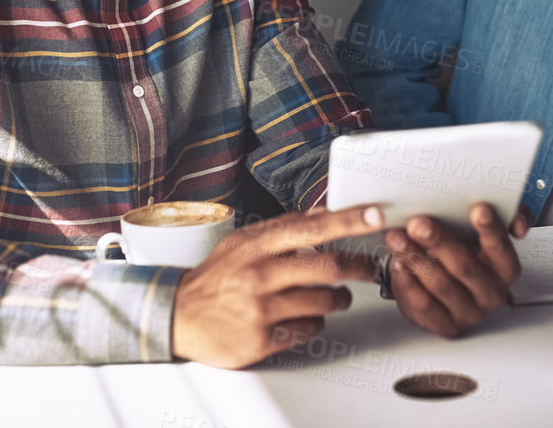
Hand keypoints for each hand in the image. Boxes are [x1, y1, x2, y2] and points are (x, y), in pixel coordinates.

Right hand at [171, 205, 383, 368]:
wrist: (179, 316)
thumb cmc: (216, 278)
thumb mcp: (242, 243)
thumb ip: (282, 229)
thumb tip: (322, 212)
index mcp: (255, 245)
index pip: (311, 228)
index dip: (347, 221)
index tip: (374, 216)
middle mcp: (258, 275)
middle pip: (326, 267)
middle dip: (356, 267)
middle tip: (368, 267)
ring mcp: (260, 309)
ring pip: (322, 301)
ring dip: (338, 298)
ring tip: (338, 296)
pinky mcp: (262, 340)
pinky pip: (308, 329)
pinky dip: (316, 322)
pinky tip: (308, 316)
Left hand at [385, 202, 524, 337]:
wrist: (443, 275)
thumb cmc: (464, 248)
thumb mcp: (483, 229)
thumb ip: (505, 217)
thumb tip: (518, 223)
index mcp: (505, 269)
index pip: (501, 250)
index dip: (491, 230)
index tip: (478, 210)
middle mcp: (491, 294)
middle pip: (465, 267)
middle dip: (439, 242)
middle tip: (418, 223)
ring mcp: (468, 313)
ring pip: (441, 285)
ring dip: (416, 259)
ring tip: (398, 238)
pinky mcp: (444, 325)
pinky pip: (423, 305)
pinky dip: (407, 282)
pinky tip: (398, 263)